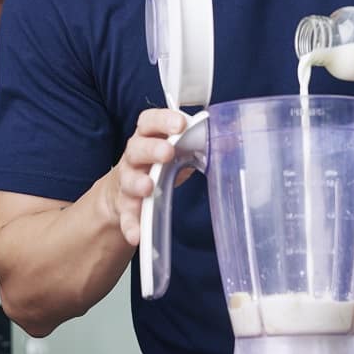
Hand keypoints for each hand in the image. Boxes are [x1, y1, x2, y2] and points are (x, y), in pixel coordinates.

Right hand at [108, 108, 190, 245]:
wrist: (123, 191)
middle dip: (152, 149)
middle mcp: (134, 157)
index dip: (163, 119)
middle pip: (137, 148)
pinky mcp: (125, 207)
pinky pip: (127, 217)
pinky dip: (131, 225)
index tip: (180, 123)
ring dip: (138, 183)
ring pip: (129, 180)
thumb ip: (196, 145)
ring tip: (148, 188)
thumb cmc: (155, 164)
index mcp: (148, 137)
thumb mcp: (173, 150)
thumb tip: (231, 141)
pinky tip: (137, 234)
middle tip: (167, 152)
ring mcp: (127, 182)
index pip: (150, 121)